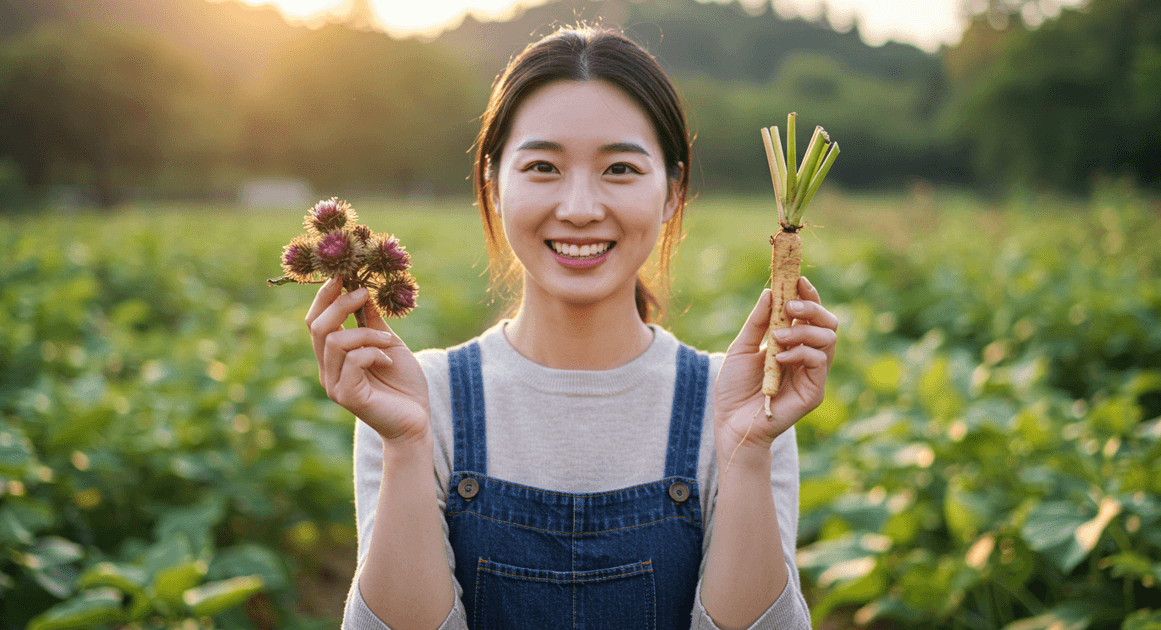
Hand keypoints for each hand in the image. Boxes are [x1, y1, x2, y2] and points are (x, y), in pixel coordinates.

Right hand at [305, 277, 430, 444]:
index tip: (343, 273)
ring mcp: (335, 385)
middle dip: (339, 303)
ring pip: (334, 341)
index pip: (315, 320)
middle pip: (317, 327)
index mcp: (334, 356)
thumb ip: (372, 321)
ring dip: (366, 333)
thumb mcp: (388, 343)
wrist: (417, 421)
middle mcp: (328, 370)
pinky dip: (373, 352)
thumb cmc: (404, 383)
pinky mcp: (347, 397)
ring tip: (388, 342)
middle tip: (364, 293)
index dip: (325, 296)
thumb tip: (362, 289)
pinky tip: (388, 360)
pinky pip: (352, 360)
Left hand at [713, 277, 837, 453]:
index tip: (797, 279)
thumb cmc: (734, 387)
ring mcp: (812, 374)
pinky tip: (779, 358)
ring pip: (828, 339)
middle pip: (827, 323)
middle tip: (789, 306)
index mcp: (791, 342)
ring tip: (777, 337)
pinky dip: (801, 353)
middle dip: (812, 308)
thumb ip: (757, 322)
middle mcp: (806, 356)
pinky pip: (819, 362)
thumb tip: (769, 291)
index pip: (809, 314)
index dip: (807, 295)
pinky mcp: (814, 391)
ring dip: (803, 331)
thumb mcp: (742, 347)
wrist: (731, 422)